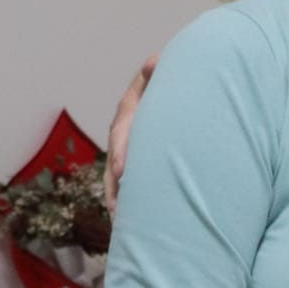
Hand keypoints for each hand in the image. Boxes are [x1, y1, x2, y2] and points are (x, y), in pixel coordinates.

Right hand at [103, 56, 156, 214]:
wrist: (173, 88)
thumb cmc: (168, 81)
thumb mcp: (161, 74)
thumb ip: (156, 72)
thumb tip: (154, 63)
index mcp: (129, 113)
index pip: (121, 134)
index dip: (120, 152)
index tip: (120, 170)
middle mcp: (123, 132)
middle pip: (115, 162)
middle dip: (115, 187)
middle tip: (117, 209)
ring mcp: (126, 148)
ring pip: (117, 178)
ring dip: (118, 200)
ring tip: (120, 224)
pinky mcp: (134, 162)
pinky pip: (127, 184)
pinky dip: (127, 202)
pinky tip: (129, 224)